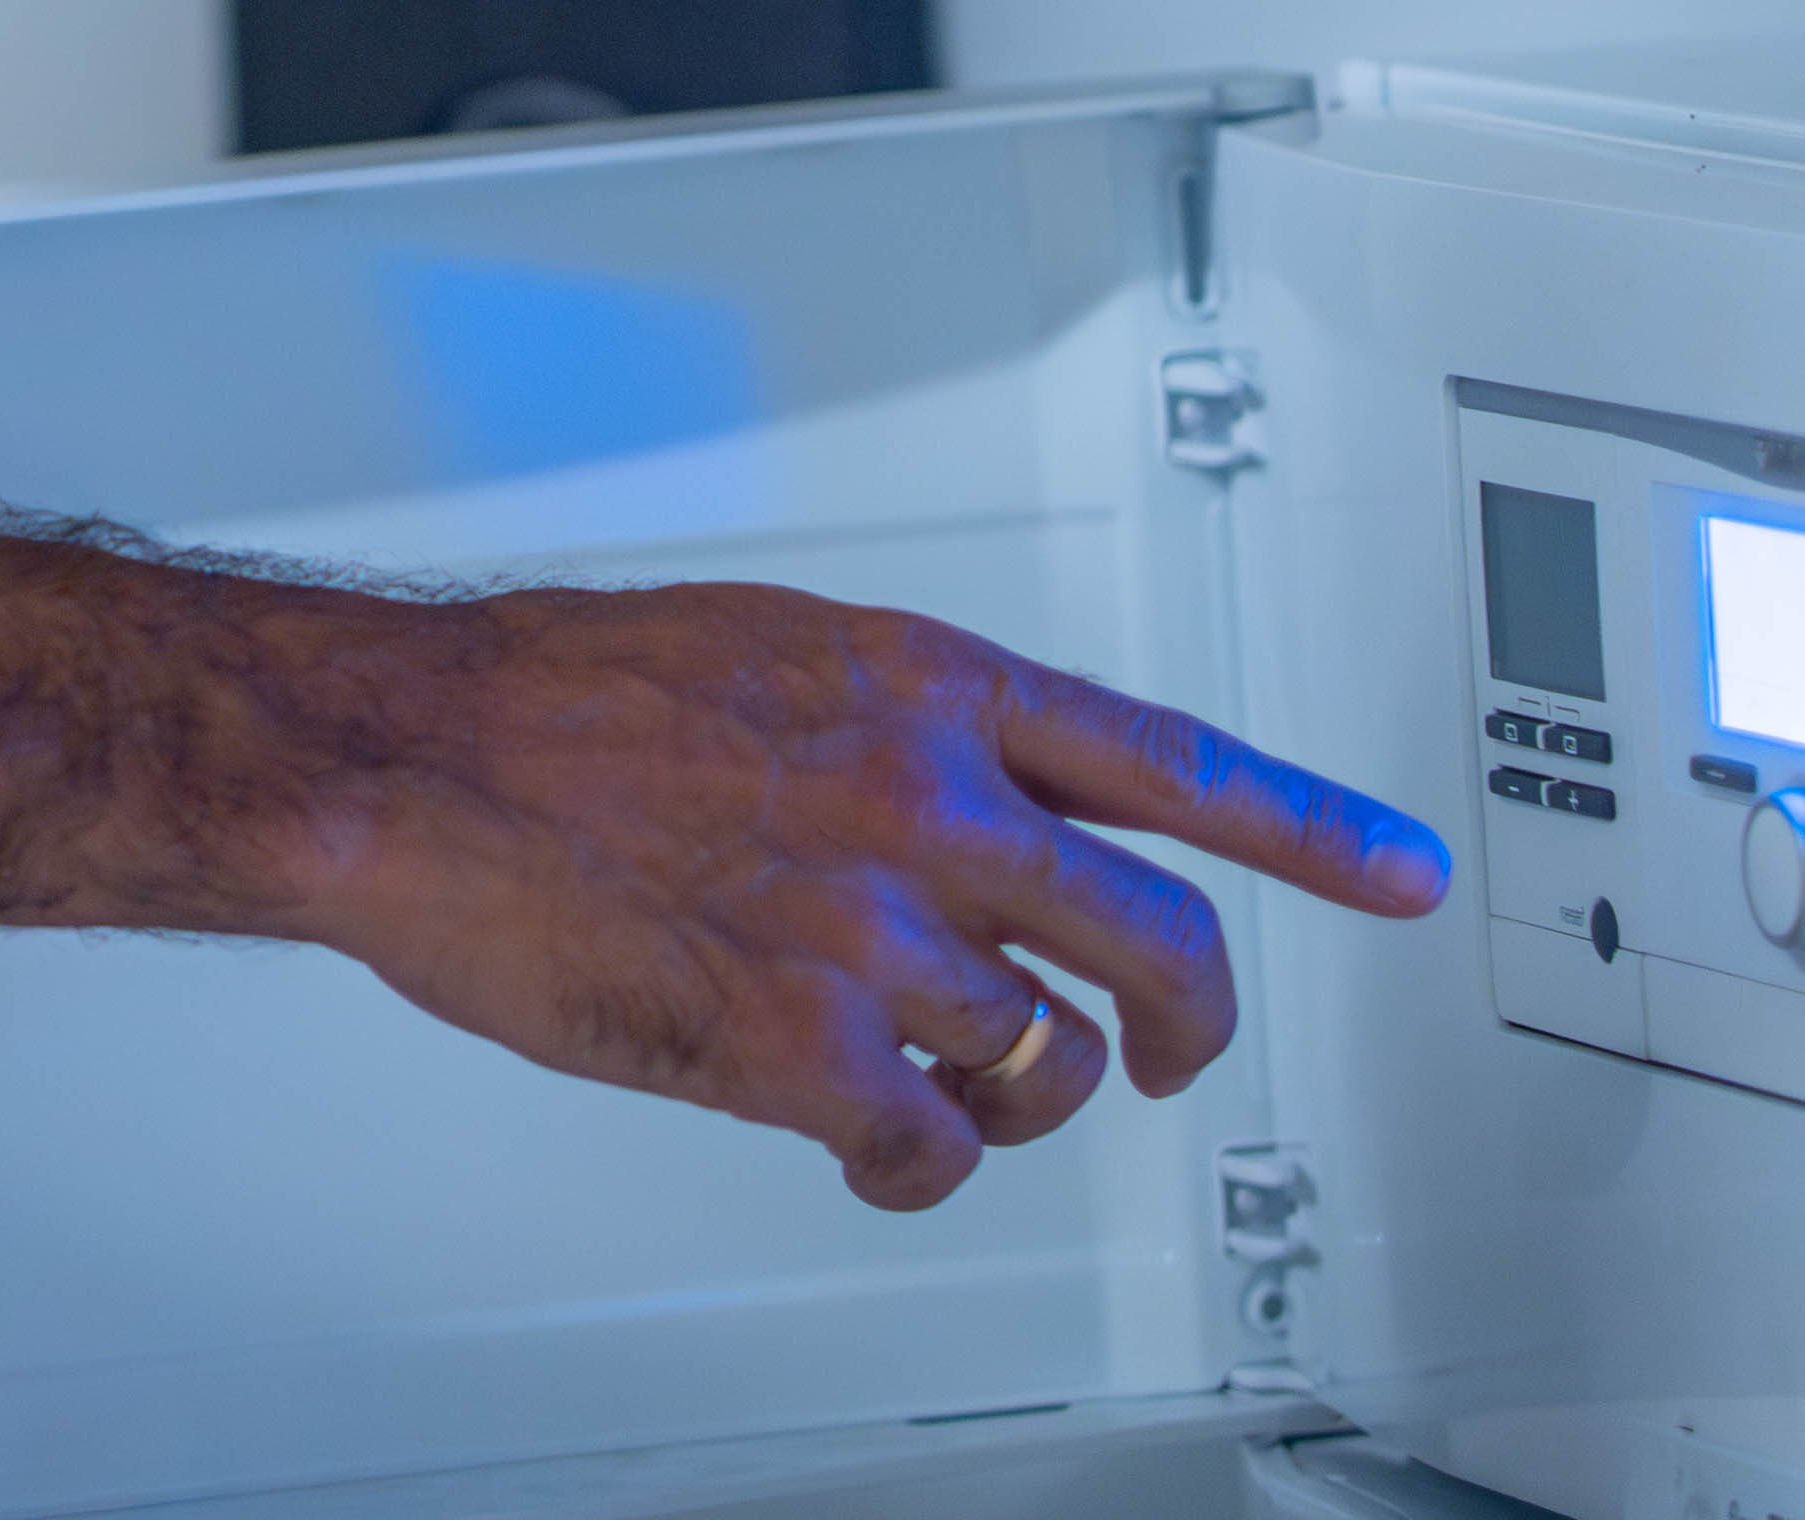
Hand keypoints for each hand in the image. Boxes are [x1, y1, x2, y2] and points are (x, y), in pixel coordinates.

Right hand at [253, 573, 1451, 1210]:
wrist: (406, 761)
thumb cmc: (536, 697)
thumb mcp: (749, 647)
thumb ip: (875, 722)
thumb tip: (931, 789)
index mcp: (920, 685)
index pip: (1171, 760)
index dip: (1309, 828)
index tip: (1398, 872)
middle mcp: (930, 801)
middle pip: (1156, 939)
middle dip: (1190, 1017)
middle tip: (1177, 1052)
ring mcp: (877, 931)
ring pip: (1046, 1059)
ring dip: (1011, 1090)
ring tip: (942, 1084)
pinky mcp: (804, 1049)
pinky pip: (929, 1147)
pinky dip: (904, 1157)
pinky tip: (857, 1134)